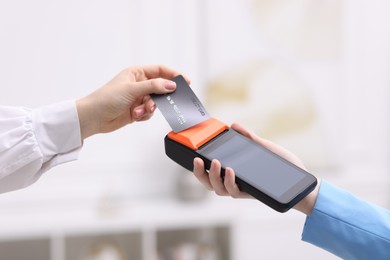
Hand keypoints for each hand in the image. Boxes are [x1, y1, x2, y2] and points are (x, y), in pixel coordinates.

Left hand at [76, 65, 187, 138]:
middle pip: (160, 88)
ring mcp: (138, 98)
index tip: (185, 81)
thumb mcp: (132, 89)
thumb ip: (154, 87)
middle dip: (160, 97)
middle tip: (164, 102)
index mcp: (137, 73)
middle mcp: (139, 84)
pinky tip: (135, 115)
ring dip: (149, 108)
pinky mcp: (137, 110)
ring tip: (139, 111)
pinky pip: (149, 112)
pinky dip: (144, 115)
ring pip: (155, 102)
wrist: (94, 117)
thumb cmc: (107, 98)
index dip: (173, 74)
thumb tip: (171, 85)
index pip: (160, 70)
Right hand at [193, 122, 319, 214]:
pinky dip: (229, 181)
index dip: (199, 167)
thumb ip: (248, 137)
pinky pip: (234, 192)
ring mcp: (242, 189)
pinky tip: (231, 170)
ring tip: (216, 162)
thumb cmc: (283, 165)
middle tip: (198, 160)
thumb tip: (235, 126)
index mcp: (234, 172)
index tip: (193, 154)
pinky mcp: (250, 193)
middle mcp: (235, 182)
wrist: (300, 181)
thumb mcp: (264, 147)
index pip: (210, 172)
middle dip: (199, 173)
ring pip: (218, 189)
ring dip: (213, 176)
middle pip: (209, 183)